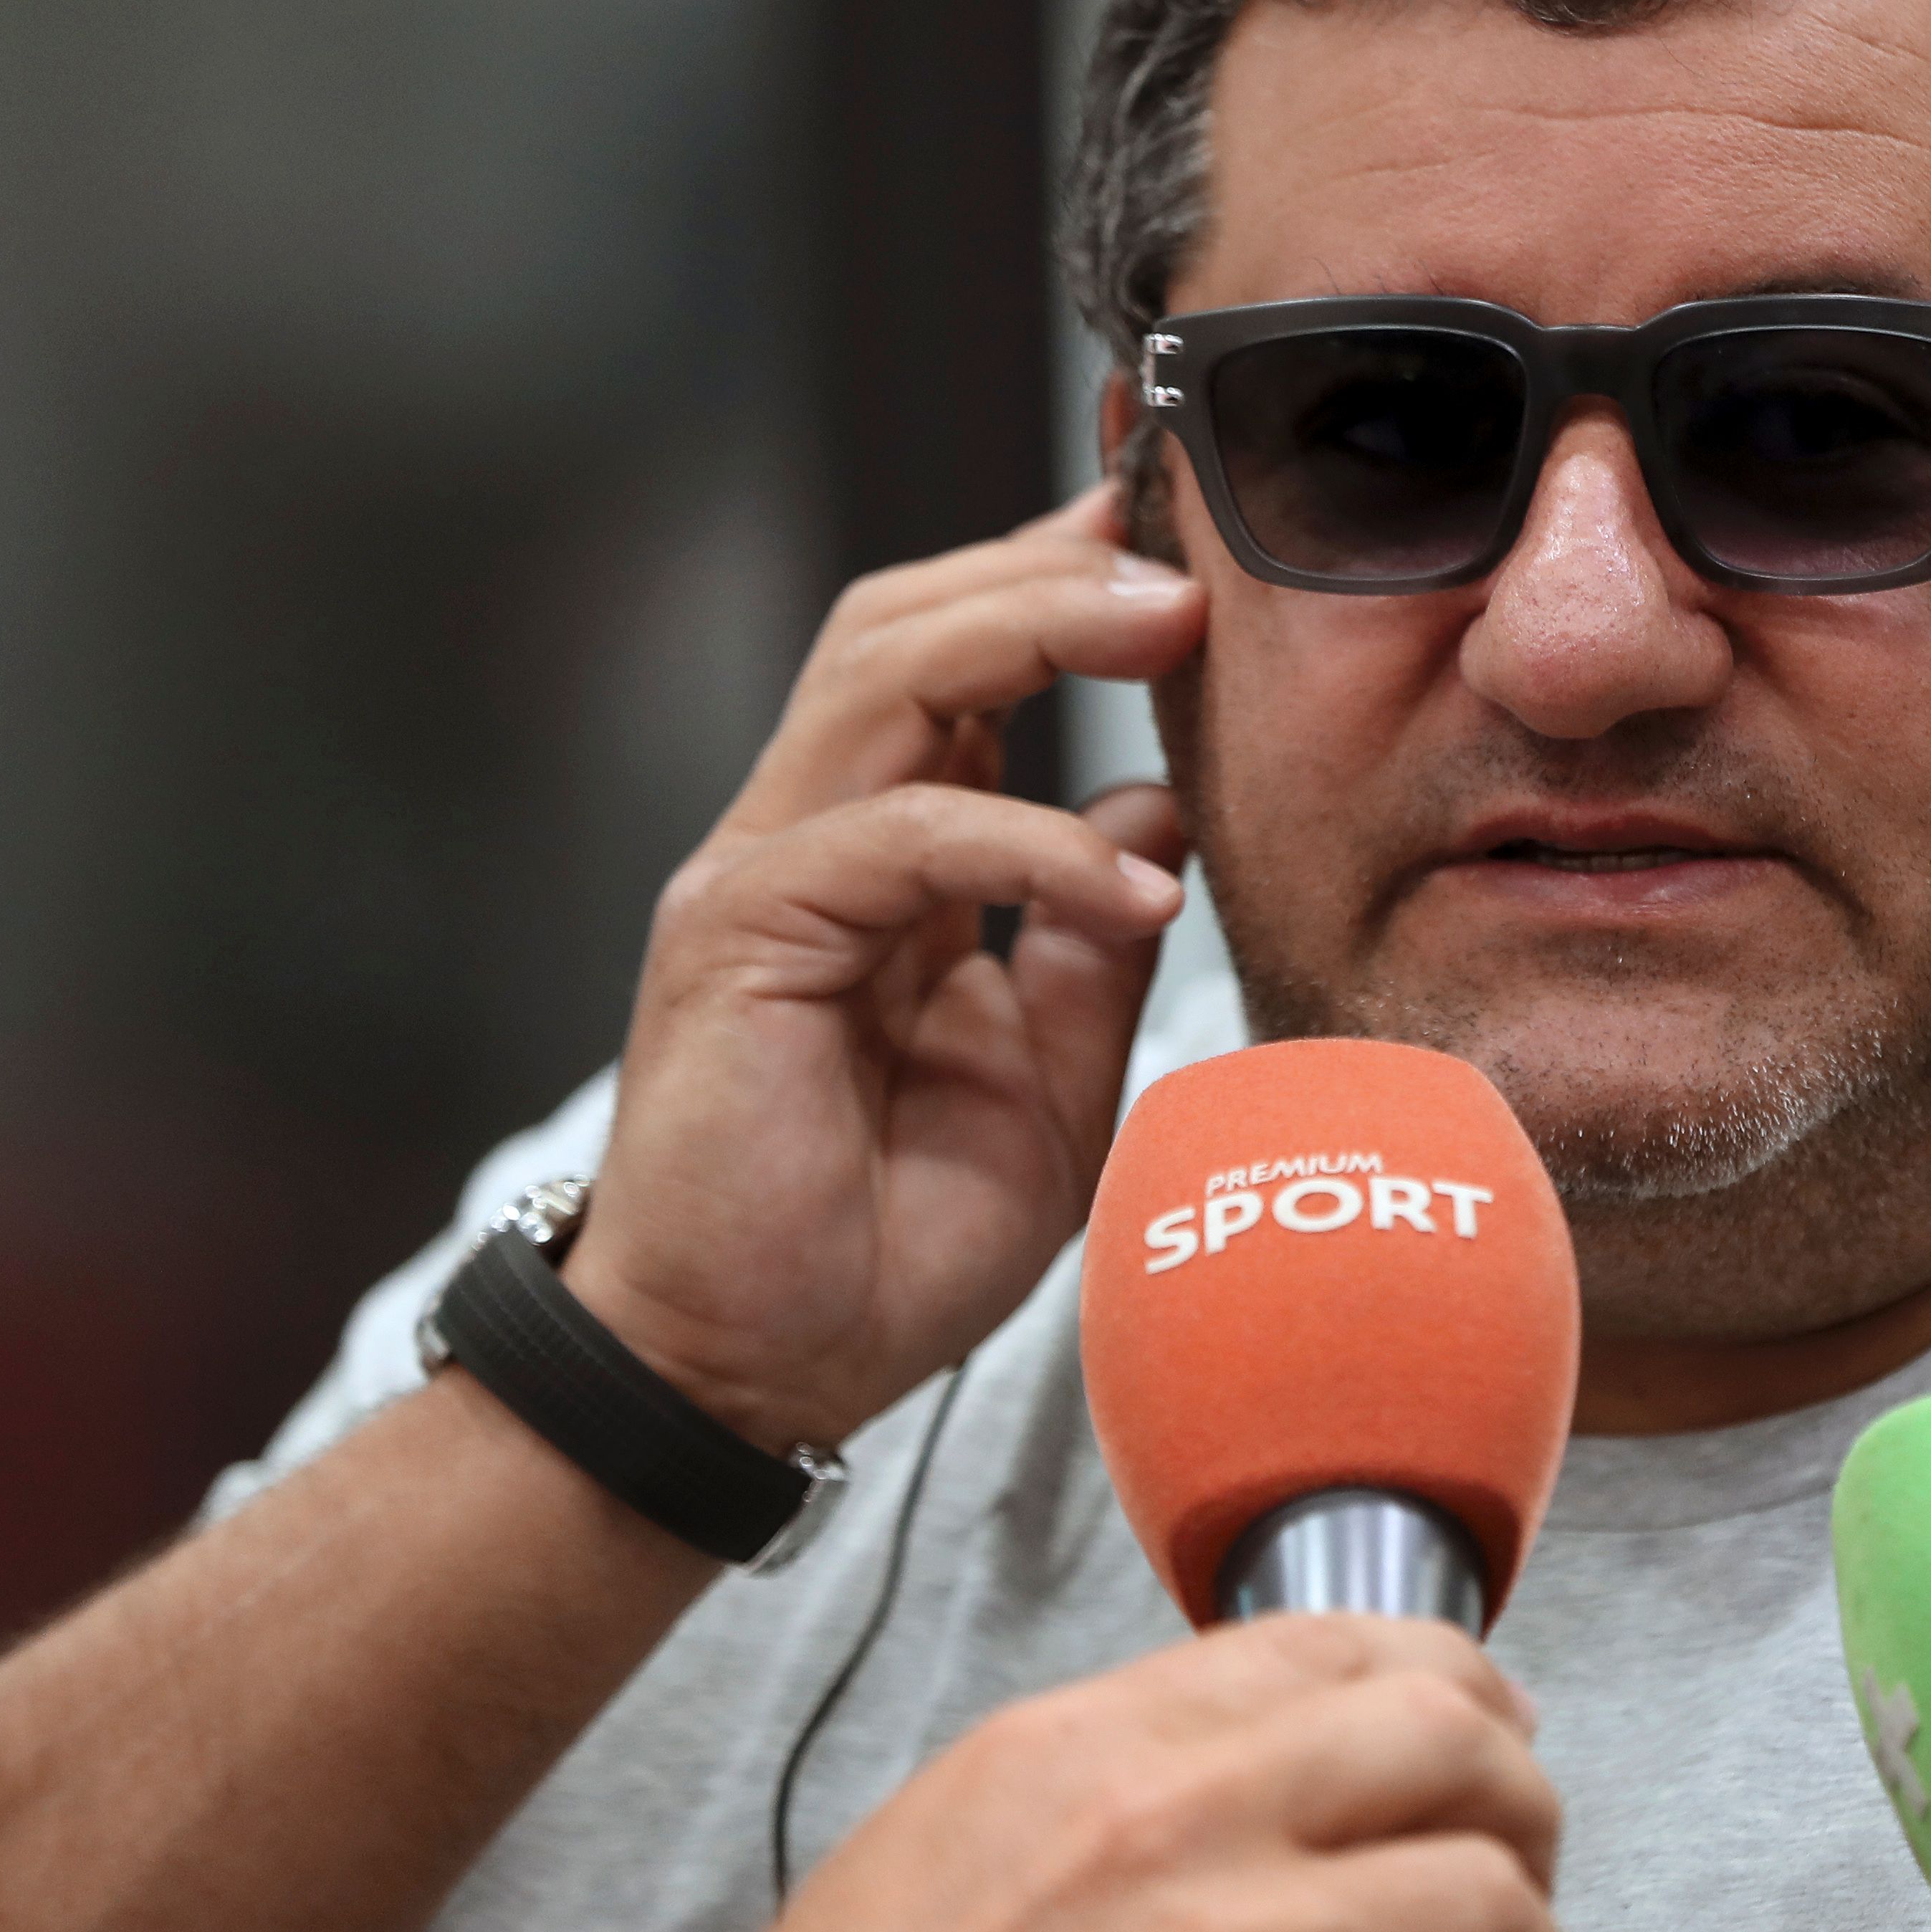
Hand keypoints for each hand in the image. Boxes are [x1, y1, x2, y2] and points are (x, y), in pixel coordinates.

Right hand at [562, 480, 1208, 1450]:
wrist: (752, 1383)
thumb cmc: (879, 1252)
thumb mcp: (1049, 1087)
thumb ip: (1092, 949)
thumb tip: (1162, 819)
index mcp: (876, 863)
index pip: (954, 666)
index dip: (1057, 588)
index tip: (1183, 549)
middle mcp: (806, 842)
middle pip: (909, 626)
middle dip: (1052, 568)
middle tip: (1189, 559)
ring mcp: (761, 877)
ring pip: (885, 677)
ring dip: (1037, 631)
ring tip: (1172, 628)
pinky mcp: (740, 938)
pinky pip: (900, 839)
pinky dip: (1030, 844)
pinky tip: (1130, 888)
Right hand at [710, 1615, 1566, 1931]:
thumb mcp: (983, 1823)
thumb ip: (1145, 1756)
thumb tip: (1309, 1732)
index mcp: (1100, 1755)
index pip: (1338, 1643)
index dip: (1453, 1671)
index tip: (1490, 1717)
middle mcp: (1178, 1840)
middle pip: (1450, 1745)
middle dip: (1519, 1795)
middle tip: (1520, 1851)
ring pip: (1485, 1904)